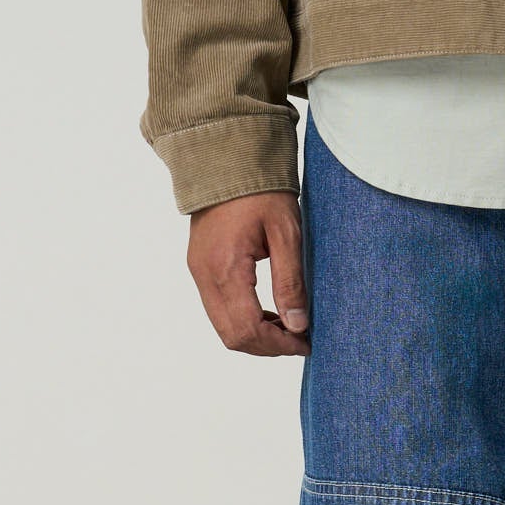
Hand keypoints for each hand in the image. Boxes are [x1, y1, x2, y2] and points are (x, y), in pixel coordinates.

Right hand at [187, 192, 308, 356]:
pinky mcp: (200, 268)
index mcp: (225, 267)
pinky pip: (219, 310)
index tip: (305, 343)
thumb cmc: (261, 190)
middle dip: (267, 346)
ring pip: (224, 328)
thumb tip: (298, 326)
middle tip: (299, 339)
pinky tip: (270, 313)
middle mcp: (204, 275)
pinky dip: (244, 321)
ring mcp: (198, 272)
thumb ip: (290, 282)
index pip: (248, 329)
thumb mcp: (286, 234)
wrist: (227, 158)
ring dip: (256, 336)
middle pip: (232, 336)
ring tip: (288, 326)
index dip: (278, 344)